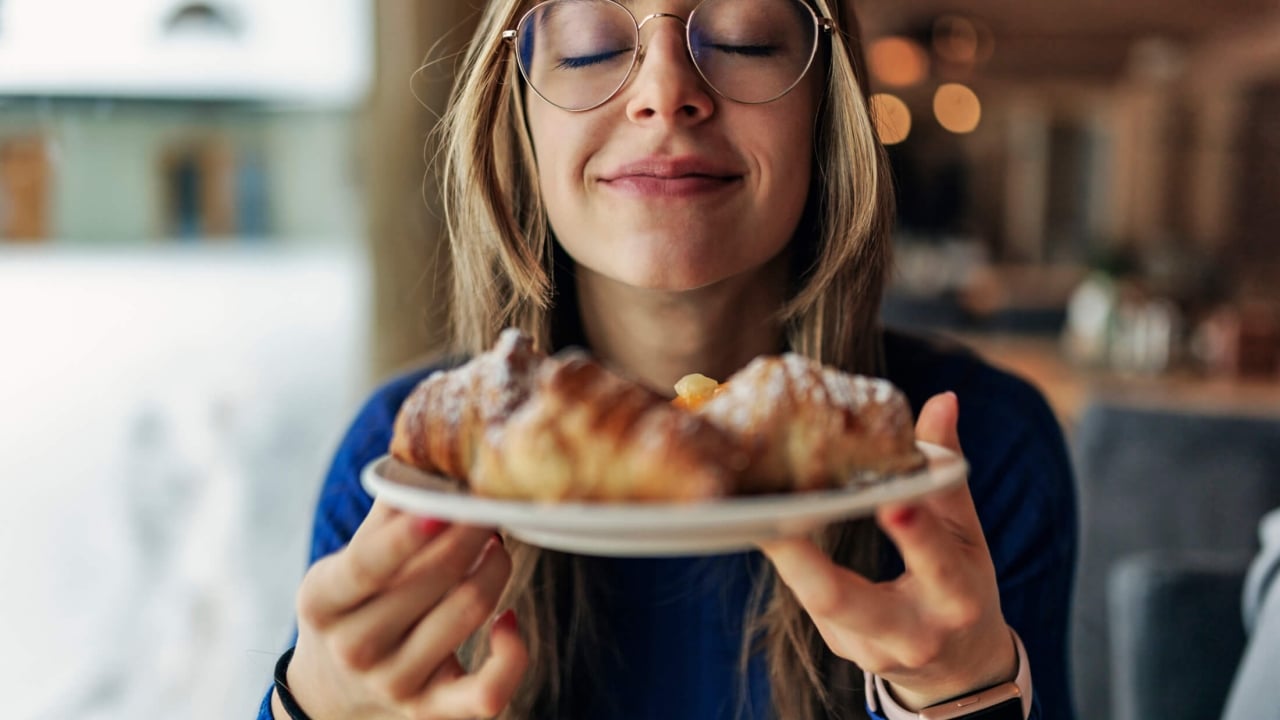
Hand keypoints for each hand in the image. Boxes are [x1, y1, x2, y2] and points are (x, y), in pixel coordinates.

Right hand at [278, 501, 527, 718]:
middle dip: (471, 535)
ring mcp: (394, 684)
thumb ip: (385, 515)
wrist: (333, 692)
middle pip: (433, 581)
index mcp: (323, 601)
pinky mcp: (431, 712)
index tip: (444, 506)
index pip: (367, 565)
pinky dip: (512, 653)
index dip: (407, 535)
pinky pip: (488, 691)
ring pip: (468, 615)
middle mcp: (355, 648)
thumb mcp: (345, 563)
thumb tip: (428, 458)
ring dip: (496, 569)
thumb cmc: (351, 607)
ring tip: (497, 546)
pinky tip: (509, 619)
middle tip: (487, 508)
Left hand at [758, 392, 1016, 709]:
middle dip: (807, 563)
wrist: (959, 667)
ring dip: (784, 554)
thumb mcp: (966, 534)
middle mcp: (913, 634)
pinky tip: (765, 522)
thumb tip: (943, 399)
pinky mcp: (840, 647)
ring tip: (749, 508)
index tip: (893, 499)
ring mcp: (869, 649)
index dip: (915, 533)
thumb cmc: (962, 584)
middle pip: (847, 601)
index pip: (937, 563)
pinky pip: (808, 599)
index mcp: (957, 598)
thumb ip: (947, 471)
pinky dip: (790, 560)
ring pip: (816, 602)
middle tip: (772, 518)